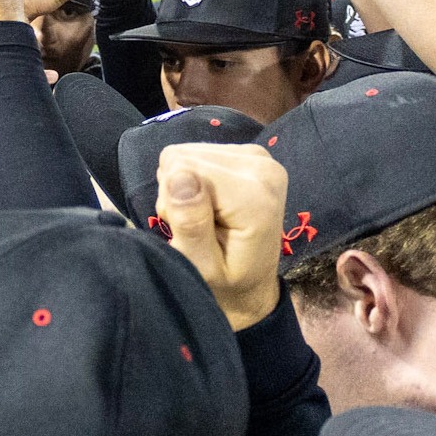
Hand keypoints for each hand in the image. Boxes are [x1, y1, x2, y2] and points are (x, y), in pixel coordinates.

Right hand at [155, 143, 287, 329]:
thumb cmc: (226, 283)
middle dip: (177, 192)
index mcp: (254, 196)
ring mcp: (258, 156)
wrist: (253, 282)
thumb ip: (191, 224)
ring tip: (202, 218)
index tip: (191, 232)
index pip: (182, 168)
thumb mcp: (203, 268)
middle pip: (182, 157)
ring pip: (186, 154)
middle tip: (195, 226)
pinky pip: (195, 153)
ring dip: (183, 187)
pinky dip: (193, 179)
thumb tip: (179, 176)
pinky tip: (208, 205)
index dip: (173, 202)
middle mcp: (262, 166)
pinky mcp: (248, 153)